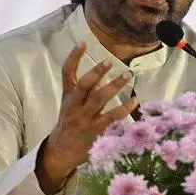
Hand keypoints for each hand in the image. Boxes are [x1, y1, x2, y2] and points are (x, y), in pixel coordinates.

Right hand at [36, 43, 138, 194]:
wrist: (61, 151)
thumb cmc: (69, 123)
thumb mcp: (71, 103)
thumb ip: (87, 89)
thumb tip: (106, 77)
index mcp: (67, 95)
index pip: (67, 72)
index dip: (73, 57)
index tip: (83, 43)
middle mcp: (74, 105)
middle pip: (83, 85)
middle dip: (96, 72)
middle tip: (109, 61)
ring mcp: (84, 119)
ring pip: (99, 99)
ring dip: (114, 86)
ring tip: (128, 75)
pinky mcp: (95, 131)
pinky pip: (112, 117)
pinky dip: (124, 108)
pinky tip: (134, 101)